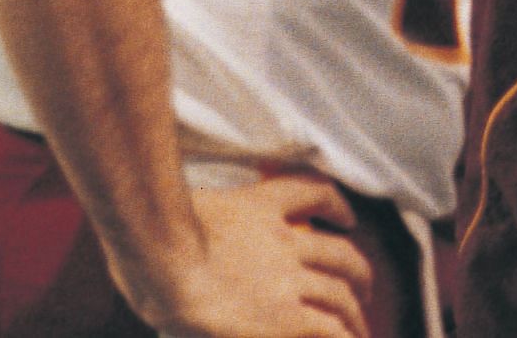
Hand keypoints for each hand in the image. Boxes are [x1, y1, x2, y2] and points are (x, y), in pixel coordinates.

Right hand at [125, 172, 376, 337]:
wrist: (160, 257)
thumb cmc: (152, 238)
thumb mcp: (181, 213)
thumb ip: (198, 223)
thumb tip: (184, 230)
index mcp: (260, 208)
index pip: (312, 193)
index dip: (336, 206)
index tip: (347, 217)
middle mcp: (285, 242)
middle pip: (339, 255)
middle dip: (358, 274)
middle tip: (363, 289)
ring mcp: (287, 280)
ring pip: (340, 294)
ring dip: (354, 314)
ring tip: (358, 330)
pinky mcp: (284, 319)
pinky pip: (327, 330)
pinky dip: (343, 337)